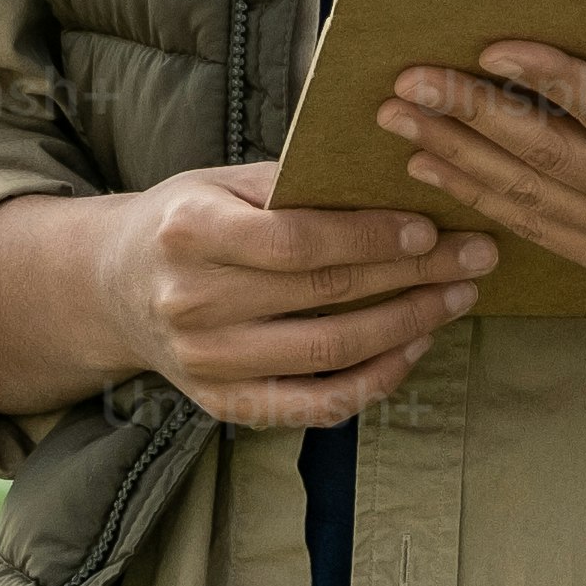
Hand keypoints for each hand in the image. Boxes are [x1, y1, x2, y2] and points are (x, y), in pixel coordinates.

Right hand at [0, 162, 485, 431]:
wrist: (110, 286)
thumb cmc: (186, 219)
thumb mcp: (223, 181)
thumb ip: (296, 184)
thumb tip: (394, 179)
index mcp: (189, 232)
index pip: (297, 242)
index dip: (371, 238)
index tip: (431, 226)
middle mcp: (191, 302)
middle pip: (323, 296)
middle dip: (413, 275)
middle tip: (475, 257)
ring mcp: (205, 362)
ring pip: (328, 353)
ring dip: (406, 328)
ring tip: (456, 299)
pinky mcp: (221, 404)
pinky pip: (312, 405)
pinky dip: (371, 382)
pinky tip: (411, 349)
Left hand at [378, 29, 585, 427]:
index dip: (554, 79)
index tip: (495, 49)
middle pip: (546, 154)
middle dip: (471, 116)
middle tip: (407, 85)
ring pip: (532, 195)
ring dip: (462, 158)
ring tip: (402, 127)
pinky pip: (546, 234)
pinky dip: (491, 206)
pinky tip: (450, 183)